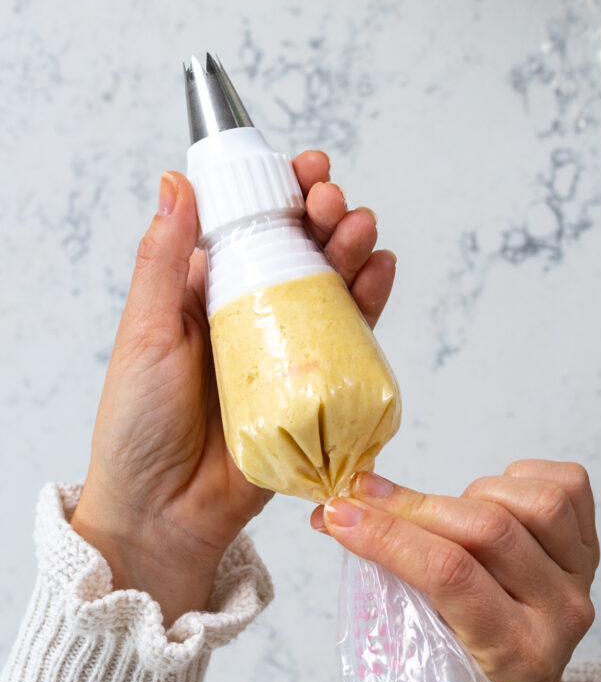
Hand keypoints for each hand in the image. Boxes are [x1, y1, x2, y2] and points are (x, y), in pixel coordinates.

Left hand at [71, 151, 395, 626]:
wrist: (165, 510)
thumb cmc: (139, 425)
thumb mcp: (143, 332)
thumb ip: (164, 261)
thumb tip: (178, 182)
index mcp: (204, 296)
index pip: (249, 230)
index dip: (278, 195)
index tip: (302, 170)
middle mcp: (249, 319)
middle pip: (298, 254)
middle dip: (323, 218)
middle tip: (332, 204)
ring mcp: (285, 355)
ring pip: (329, 291)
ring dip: (351, 253)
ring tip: (361, 231)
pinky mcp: (313, 392)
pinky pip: (350, 343)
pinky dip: (370, 305)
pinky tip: (380, 273)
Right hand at [311, 460, 599, 681]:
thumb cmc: (463, 674)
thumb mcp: (422, 651)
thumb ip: (387, 585)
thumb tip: (336, 515)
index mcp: (514, 653)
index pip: (451, 575)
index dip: (390, 536)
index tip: (342, 514)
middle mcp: (559, 614)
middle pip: (489, 531)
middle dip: (415, 507)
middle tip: (368, 499)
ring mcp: (581, 578)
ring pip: (535, 502)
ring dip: (473, 494)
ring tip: (445, 514)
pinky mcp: (593, 546)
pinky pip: (568, 486)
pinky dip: (520, 478)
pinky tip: (492, 498)